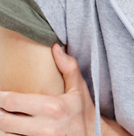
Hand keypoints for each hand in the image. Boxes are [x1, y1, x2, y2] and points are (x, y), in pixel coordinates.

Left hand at [0, 44, 128, 134]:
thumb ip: (68, 66)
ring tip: (2, 117)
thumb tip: (55, 47)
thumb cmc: (84, 111)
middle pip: (5, 121)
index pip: (15, 102)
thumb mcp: (79, 88)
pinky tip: (8, 130)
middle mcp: (45, 128)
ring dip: (1, 128)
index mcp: (53, 107)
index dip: (0, 97)